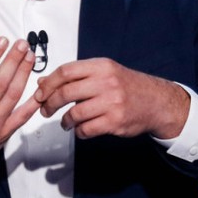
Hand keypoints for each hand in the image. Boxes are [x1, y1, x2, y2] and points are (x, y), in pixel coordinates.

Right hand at [0, 37, 39, 178]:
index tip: (1, 41)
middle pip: (1, 83)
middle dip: (13, 61)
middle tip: (21, 43)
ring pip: (13, 96)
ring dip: (24, 74)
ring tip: (29, 56)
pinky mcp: (4, 133)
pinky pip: (22, 116)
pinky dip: (32, 101)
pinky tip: (39, 86)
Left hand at [34, 58, 189, 139]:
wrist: (157, 102)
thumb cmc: (126, 86)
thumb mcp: (103, 72)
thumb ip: (74, 76)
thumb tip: (42, 82)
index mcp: (101, 67)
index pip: (65, 72)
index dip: (48, 83)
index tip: (39, 92)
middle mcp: (106, 82)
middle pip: (66, 92)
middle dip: (50, 103)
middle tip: (45, 109)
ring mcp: (112, 103)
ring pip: (75, 113)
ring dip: (65, 120)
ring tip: (65, 122)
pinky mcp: (116, 121)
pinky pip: (87, 129)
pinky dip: (79, 131)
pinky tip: (80, 129)